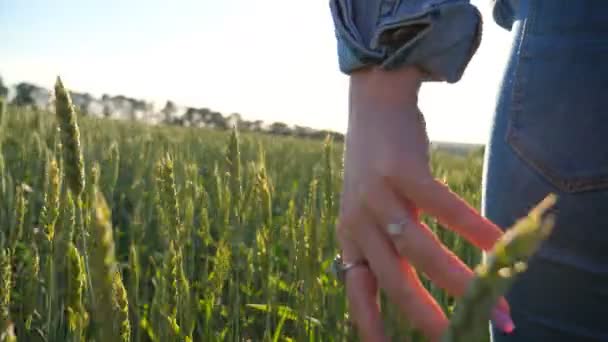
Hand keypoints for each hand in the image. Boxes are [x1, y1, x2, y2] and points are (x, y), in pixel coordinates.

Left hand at [337, 66, 513, 340]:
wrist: (372, 106)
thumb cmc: (375, 165)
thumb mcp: (367, 209)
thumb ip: (384, 243)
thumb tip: (416, 280)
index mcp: (349, 236)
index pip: (357, 290)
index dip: (371, 324)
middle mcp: (359, 222)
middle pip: (393, 280)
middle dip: (425, 315)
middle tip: (452, 338)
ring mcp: (378, 196)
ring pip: (421, 250)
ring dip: (460, 280)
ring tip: (493, 303)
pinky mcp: (402, 171)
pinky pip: (443, 208)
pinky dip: (474, 228)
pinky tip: (498, 243)